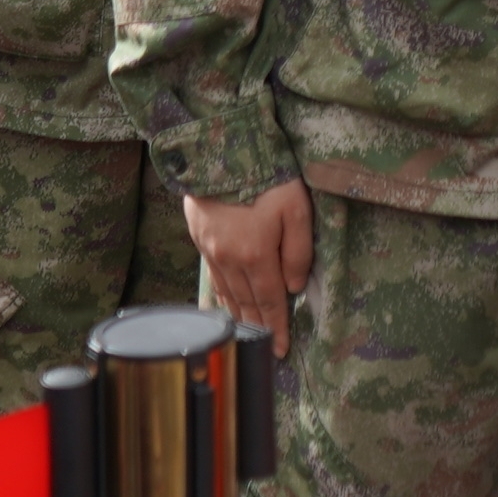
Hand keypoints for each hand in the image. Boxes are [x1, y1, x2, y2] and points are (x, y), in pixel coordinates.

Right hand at [184, 182, 313, 354]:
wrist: (221, 146)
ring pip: (227, 293)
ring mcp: (210, 249)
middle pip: (246, 303)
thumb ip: (298, 251)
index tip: (280, 350)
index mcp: (256, 254)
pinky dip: (220, 296)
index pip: (269, 301)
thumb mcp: (296, 209)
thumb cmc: (266, 174)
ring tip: (246, 333)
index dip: (276, 327)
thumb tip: (294, 287)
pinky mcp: (199, 237)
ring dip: (238, 316)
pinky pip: (212, 277)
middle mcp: (229, 258)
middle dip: (257, 328)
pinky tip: (223, 304)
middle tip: (264, 349)